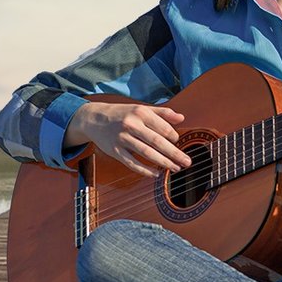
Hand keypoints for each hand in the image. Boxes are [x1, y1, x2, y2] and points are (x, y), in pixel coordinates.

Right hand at [66, 101, 191, 176]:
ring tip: (175, 168)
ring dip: (163, 162)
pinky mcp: (114, 150)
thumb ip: (163, 113)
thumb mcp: (142, 108)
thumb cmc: (122, 114)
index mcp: (141, 113)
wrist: (94, 118)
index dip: (173, 136)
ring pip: (146, 153)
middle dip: (174, 153)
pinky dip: (144, 170)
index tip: (178, 142)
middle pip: (157, 142)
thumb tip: (182, 118)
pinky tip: (155, 174)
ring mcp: (122, 139)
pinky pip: (131, 163)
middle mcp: (131, 125)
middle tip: (187, 162)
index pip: (162, 127)